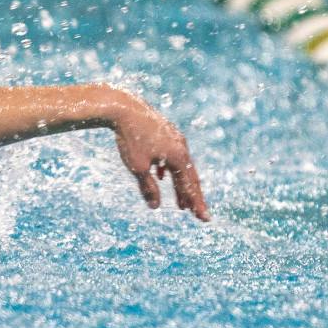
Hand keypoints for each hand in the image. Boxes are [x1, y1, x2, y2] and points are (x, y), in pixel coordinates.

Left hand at [110, 99, 208, 220]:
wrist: (123, 108)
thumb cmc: (130, 139)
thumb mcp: (138, 167)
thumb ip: (148, 187)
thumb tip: (155, 207)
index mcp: (179, 157)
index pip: (190, 186)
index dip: (196, 204)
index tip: (204, 219)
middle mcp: (182, 147)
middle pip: (189, 177)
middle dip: (192, 197)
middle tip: (197, 214)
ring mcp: (174, 138)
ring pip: (180, 167)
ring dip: (180, 185)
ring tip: (180, 203)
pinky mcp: (165, 133)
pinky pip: (170, 155)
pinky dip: (167, 169)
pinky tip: (160, 176)